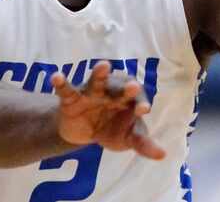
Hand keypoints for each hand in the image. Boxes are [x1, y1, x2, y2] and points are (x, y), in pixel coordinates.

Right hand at [51, 61, 165, 159]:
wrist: (84, 130)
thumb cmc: (112, 129)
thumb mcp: (127, 138)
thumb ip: (143, 144)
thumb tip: (163, 155)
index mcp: (129, 101)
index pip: (138, 101)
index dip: (141, 104)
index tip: (144, 110)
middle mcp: (112, 93)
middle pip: (121, 88)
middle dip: (127, 88)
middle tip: (133, 87)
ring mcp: (92, 93)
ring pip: (97, 81)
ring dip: (100, 74)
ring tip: (104, 65)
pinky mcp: (72, 98)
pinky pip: (66, 89)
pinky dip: (61, 82)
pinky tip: (56, 76)